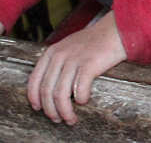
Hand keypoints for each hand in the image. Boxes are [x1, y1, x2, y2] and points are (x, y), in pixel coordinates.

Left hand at [27, 10, 126, 124]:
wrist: (116, 30)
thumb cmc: (94, 41)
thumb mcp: (68, 46)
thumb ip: (57, 62)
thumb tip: (50, 89)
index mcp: (52, 52)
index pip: (35, 80)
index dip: (34, 98)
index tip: (39, 108)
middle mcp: (60, 56)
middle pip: (47, 90)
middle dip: (50, 110)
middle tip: (58, 119)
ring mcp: (74, 59)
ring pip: (60, 93)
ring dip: (64, 111)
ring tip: (70, 119)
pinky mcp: (89, 64)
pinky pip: (79, 88)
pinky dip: (80, 99)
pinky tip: (84, 101)